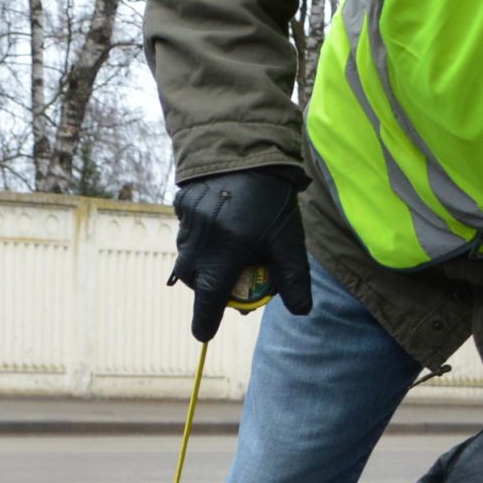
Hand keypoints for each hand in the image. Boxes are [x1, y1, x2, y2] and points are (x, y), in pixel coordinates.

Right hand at [168, 167, 312, 342]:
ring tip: (225, 254)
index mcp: (223, 254)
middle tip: (225, 289)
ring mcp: (186, 223)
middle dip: (206, 290)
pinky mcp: (181, 204)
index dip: (205, 321)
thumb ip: (292, 277)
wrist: (248, 147)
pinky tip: (218, 224)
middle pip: (194, 281)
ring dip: (201, 264)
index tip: (204, 335)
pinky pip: (186, 232)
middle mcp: (198, 243)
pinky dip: (199, 238)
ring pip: (187, 256)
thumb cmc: (272, 196)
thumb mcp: (288, 239)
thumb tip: (301, 311)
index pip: (208, 301)